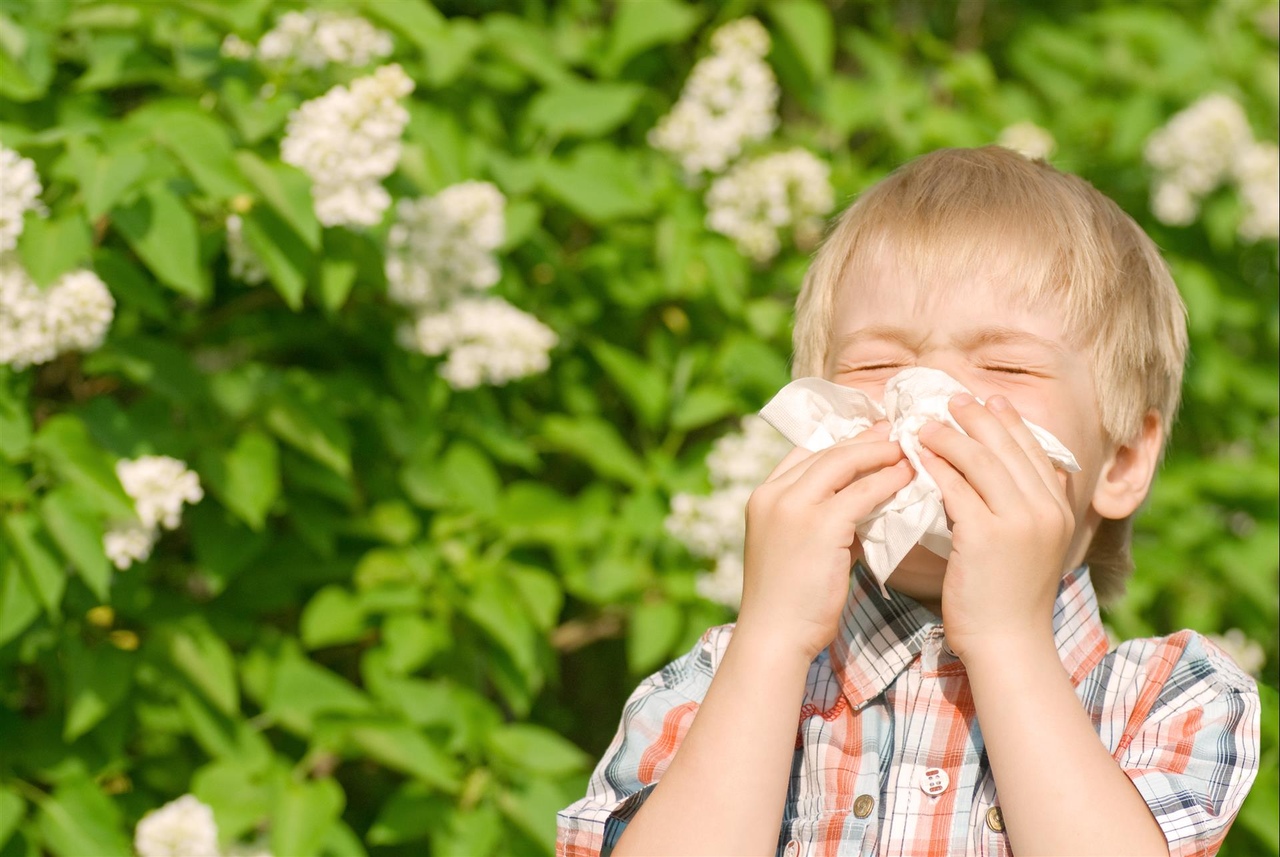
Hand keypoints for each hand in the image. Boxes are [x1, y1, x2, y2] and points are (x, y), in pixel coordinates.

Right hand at [738, 423, 913, 662]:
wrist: (775, 636)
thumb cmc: (789, 602)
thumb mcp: (797, 548)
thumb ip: (823, 520)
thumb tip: (864, 504)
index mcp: (762, 497)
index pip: (802, 454)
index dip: (837, 442)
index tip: (866, 436)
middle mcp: (773, 494)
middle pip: (824, 452)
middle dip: (863, 440)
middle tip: (893, 432)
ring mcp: (793, 506)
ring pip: (843, 463)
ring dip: (879, 454)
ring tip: (906, 450)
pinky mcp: (819, 524)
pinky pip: (862, 492)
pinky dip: (887, 481)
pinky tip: (907, 478)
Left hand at [916, 394, 1074, 660]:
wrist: (1008, 644)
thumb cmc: (1009, 600)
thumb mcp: (1030, 547)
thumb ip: (1022, 510)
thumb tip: (1000, 476)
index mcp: (1060, 510)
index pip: (1035, 451)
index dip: (1010, 422)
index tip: (989, 400)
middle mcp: (1046, 509)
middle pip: (1009, 447)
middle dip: (978, 417)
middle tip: (952, 399)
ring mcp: (1019, 520)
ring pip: (981, 461)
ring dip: (950, 436)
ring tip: (925, 424)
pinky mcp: (986, 534)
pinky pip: (955, 487)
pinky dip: (934, 467)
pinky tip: (917, 456)